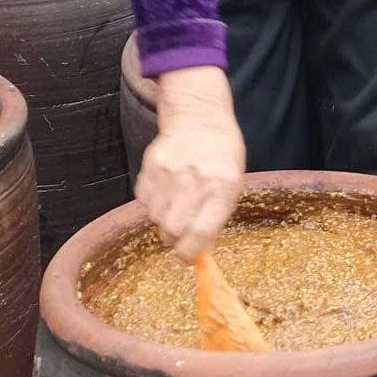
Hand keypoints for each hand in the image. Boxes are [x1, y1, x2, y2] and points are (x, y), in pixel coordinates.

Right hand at [136, 65, 244, 259]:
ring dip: (164, 219)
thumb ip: (216, 215)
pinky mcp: (150, 166)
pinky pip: (144, 200)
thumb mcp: (233, 183)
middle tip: (181, 234)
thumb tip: (199, 249)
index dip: (191, 253)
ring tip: (177, 202)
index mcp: (222, 187)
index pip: (201, 233)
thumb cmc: (222, 155)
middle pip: (172, 231)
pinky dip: (153, 202)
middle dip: (175, 239)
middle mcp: (194, 180)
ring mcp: (170, 172)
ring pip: (155, 218)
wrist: (199, 118)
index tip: (189, 258)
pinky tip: (167, 188)